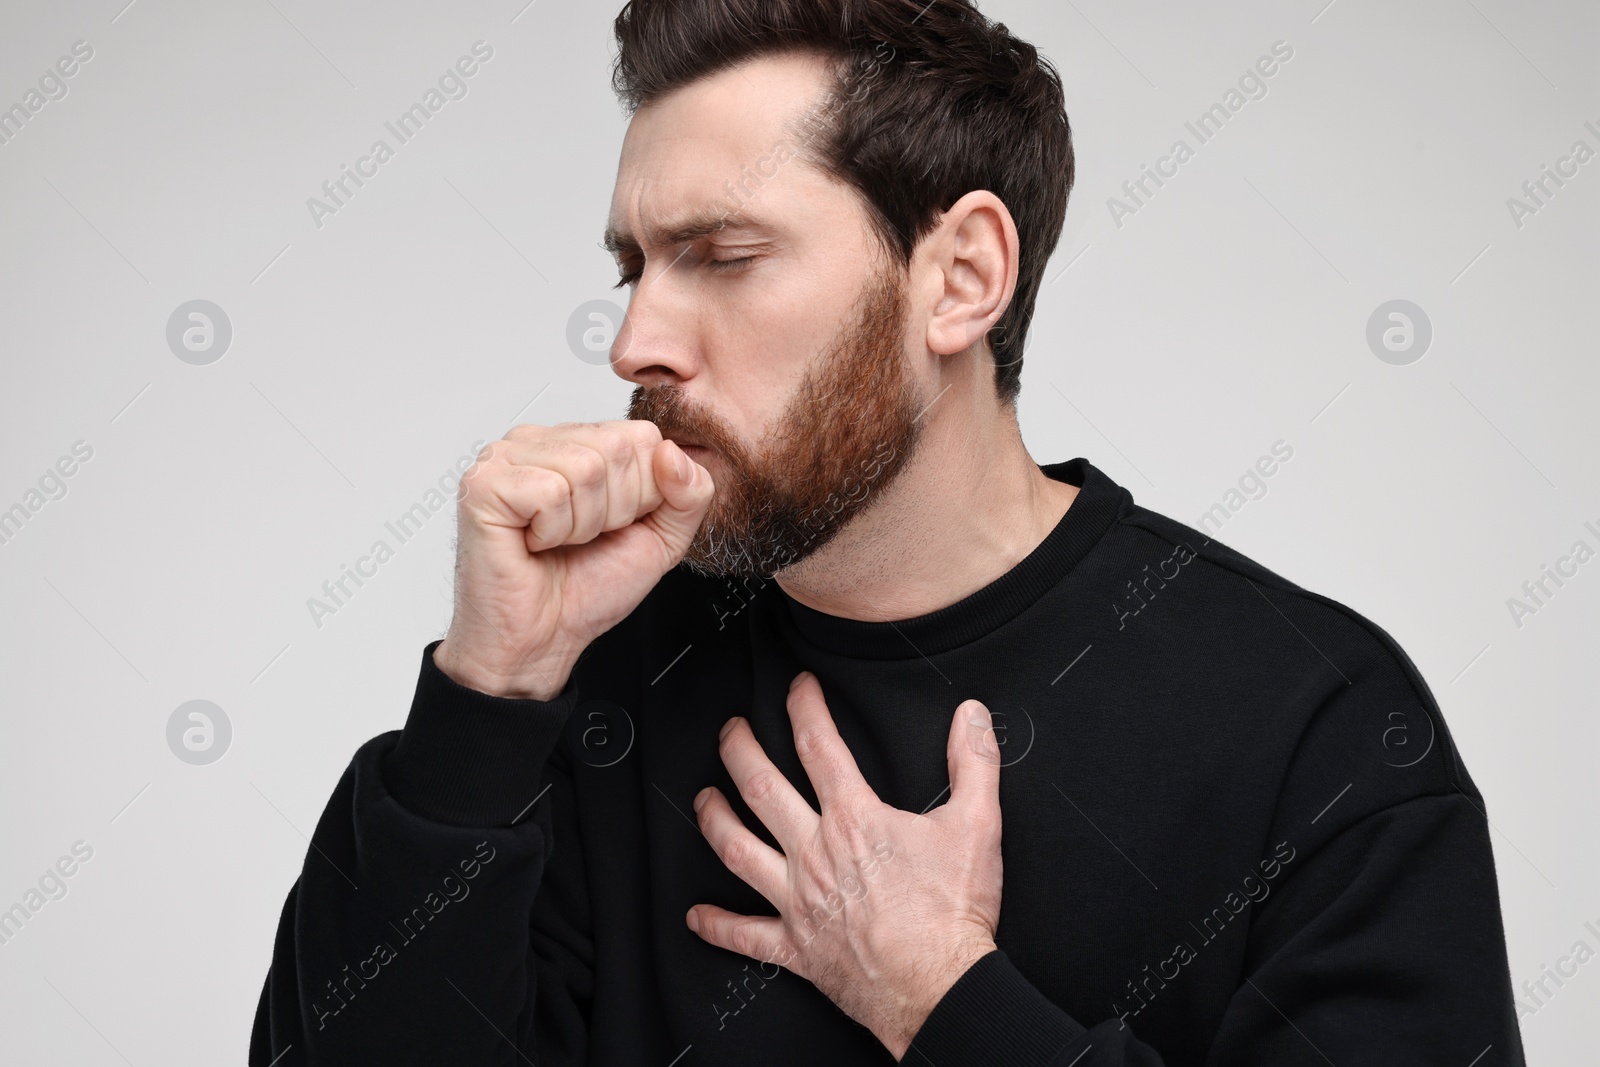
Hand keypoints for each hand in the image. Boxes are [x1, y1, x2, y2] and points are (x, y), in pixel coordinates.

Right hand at [434, 421, 713, 697]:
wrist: (540, 640)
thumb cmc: (586, 590)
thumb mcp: (662, 539)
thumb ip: (690, 494)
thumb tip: (674, 451)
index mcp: (579, 443)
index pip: (644, 437)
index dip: (644, 494)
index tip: (613, 526)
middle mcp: (541, 441)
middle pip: (619, 449)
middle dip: (616, 511)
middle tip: (581, 539)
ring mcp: (506, 457)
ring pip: (586, 469)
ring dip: (583, 525)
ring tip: (557, 542)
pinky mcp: (484, 484)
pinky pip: (551, 492)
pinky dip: (553, 531)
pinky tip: (533, 543)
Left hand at [687, 671, 1003, 1059]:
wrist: (940, 986)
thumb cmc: (953, 911)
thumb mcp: (977, 825)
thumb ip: (974, 762)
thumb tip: (972, 716)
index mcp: (854, 819)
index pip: (819, 746)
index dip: (804, 707)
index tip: (796, 687)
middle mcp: (815, 853)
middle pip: (762, 789)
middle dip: (739, 751)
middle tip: (729, 731)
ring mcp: (799, 900)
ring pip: (739, 851)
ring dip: (716, 821)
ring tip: (703, 799)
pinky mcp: (796, 947)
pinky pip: (746, 935)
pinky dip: (718, 926)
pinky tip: (697, 916)